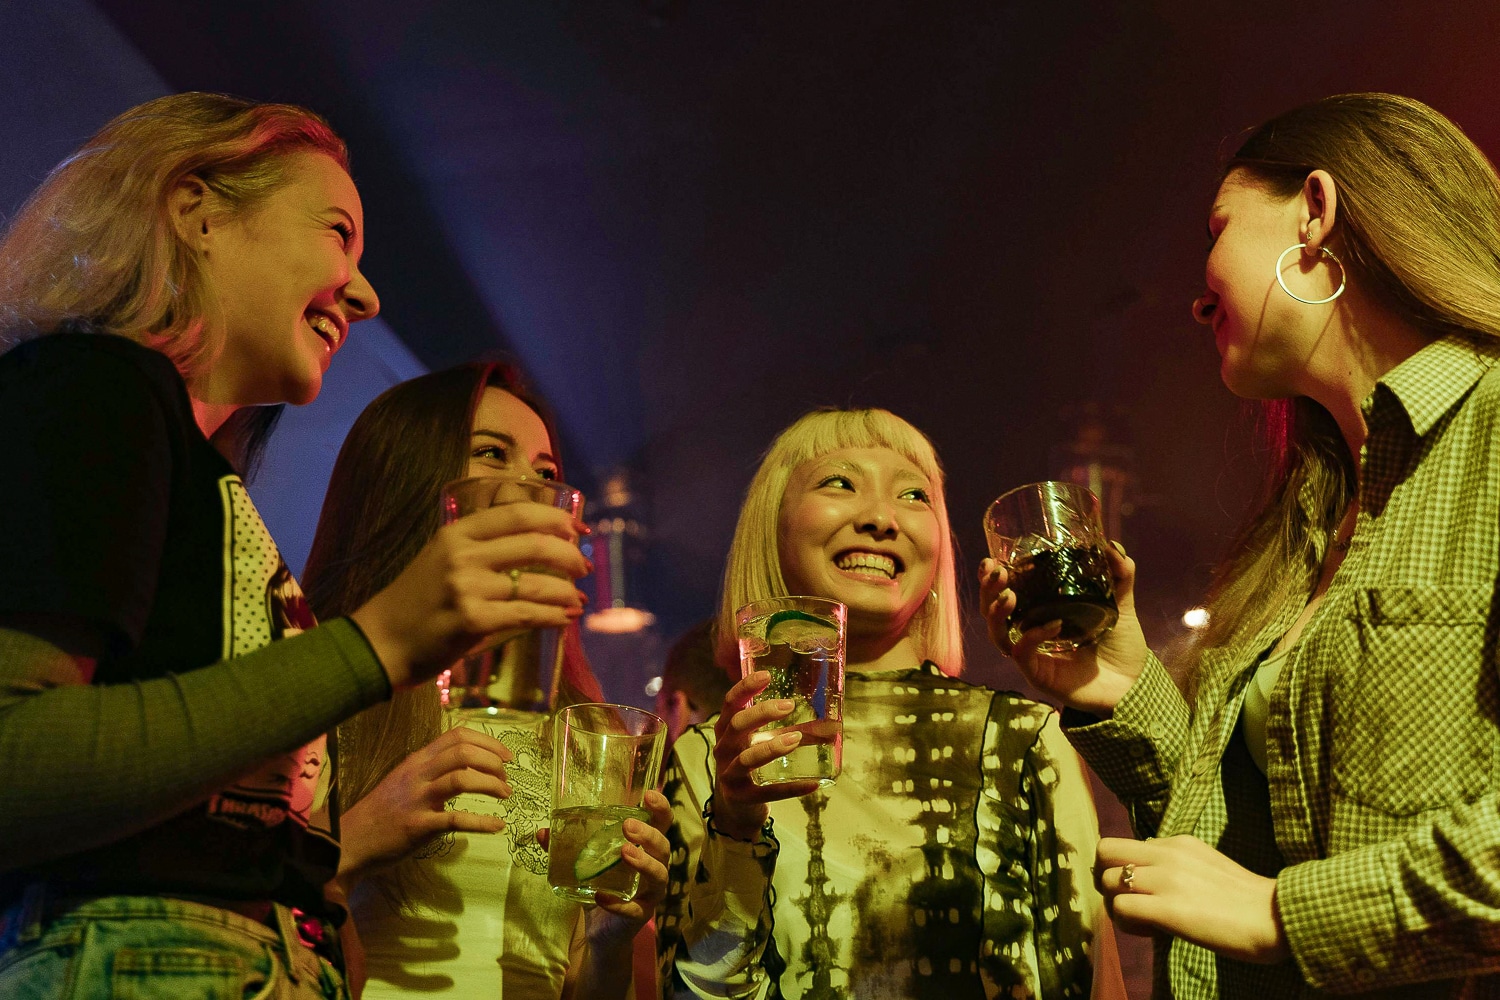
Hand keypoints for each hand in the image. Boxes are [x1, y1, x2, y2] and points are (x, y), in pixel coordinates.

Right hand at [337, 726, 513, 889]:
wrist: (350, 841)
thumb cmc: (382, 812)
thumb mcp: (405, 781)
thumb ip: (432, 769)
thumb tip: (469, 764)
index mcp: (417, 760)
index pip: (456, 736)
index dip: (487, 742)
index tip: (505, 755)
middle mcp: (418, 774)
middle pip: (462, 752)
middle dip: (492, 761)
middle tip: (506, 776)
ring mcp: (417, 799)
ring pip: (461, 779)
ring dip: (491, 785)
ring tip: (506, 794)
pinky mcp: (417, 826)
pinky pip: (455, 820)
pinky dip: (481, 822)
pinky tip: (497, 826)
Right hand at [352, 501, 590, 687]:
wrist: (380, 642)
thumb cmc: (415, 603)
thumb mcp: (442, 559)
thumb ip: (482, 549)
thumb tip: (539, 550)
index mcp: (456, 532)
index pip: (518, 513)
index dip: (556, 519)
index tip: (578, 530)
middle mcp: (462, 554)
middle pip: (534, 543)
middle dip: (569, 556)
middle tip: (584, 568)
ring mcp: (467, 587)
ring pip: (536, 583)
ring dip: (567, 591)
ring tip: (578, 599)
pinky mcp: (472, 621)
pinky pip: (527, 615)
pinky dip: (553, 616)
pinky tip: (566, 619)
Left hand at [534, 790, 671, 926]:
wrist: (602, 932)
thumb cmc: (603, 887)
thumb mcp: (587, 864)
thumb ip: (568, 848)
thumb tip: (542, 832)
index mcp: (645, 849)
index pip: (662, 824)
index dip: (661, 809)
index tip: (650, 795)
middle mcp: (654, 868)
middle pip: (663, 847)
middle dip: (648, 834)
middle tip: (627, 826)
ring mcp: (650, 893)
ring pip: (658, 875)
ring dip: (643, 862)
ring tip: (624, 852)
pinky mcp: (640, 915)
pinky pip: (634, 909)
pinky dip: (619, 903)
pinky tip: (601, 897)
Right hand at [709, 671, 821, 839]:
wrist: (736, 808)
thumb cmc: (750, 764)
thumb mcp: (763, 742)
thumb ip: (791, 730)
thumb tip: (832, 725)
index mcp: (726, 729)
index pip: (730, 703)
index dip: (745, 688)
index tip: (766, 675)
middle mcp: (723, 749)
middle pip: (736, 725)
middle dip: (761, 713)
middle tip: (789, 705)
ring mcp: (729, 774)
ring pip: (746, 758)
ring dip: (772, 748)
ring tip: (796, 739)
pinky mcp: (741, 797)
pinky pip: (766, 792)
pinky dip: (791, 788)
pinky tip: (813, 784)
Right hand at [978, 542, 1148, 715]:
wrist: (1134, 683)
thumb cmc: (1120, 645)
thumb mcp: (1120, 604)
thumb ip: (1119, 575)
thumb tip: (1112, 545)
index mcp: (1040, 612)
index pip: (1006, 591)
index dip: (993, 576)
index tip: (995, 559)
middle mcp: (1029, 632)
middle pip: (990, 611)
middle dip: (987, 590)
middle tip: (996, 572)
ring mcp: (1032, 655)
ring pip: (997, 634)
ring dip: (996, 613)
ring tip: (1008, 596)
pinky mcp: (1038, 674)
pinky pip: (1023, 653)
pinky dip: (1033, 636)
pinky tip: (1053, 624)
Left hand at [1095, 835, 1289, 963]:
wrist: (1276, 918)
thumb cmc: (1246, 900)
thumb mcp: (1207, 864)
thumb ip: (1175, 861)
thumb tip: (1147, 868)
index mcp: (1177, 842)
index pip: (1126, 845)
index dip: (1122, 868)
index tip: (1139, 890)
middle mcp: (1167, 854)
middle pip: (1105, 851)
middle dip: (1106, 877)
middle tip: (1125, 901)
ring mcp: (1166, 880)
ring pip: (1109, 881)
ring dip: (1117, 905)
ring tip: (1143, 921)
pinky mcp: (1167, 909)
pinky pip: (1120, 909)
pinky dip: (1126, 923)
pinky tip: (1150, 931)